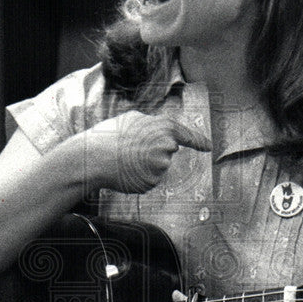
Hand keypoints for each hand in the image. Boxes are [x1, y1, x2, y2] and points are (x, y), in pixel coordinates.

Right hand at [83, 111, 210, 193]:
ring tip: (124, 159)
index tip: (208, 146)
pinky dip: (139, 176)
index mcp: (163, 128)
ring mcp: (160, 167)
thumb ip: (153, 125)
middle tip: (131, 148)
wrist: (94, 158)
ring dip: (144, 164)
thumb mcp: (133, 119)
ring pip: (157, 166)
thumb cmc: (109, 136)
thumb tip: (163, 134)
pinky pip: (149, 178)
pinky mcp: (152, 182)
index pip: (186, 134)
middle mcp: (166, 147)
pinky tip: (125, 171)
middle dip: (153, 150)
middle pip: (167, 151)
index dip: (199, 141)